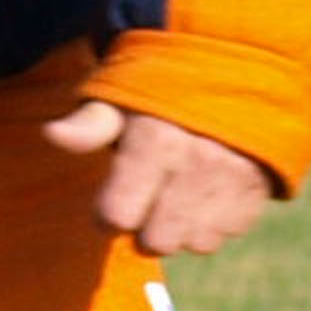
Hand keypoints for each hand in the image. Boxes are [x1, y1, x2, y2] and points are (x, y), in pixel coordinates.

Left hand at [43, 99, 275, 257]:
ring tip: (176, 196)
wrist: (237, 67)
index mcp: (156, 139)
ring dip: (179, 230)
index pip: (118, 218)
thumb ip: (89, 124)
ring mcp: (233, 177)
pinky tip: (205, 194)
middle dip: (143, 227)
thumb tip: (52, 135)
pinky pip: (225, 234)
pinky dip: (212, 223)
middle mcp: (197, 162)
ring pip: (193, 243)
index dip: (107, 214)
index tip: (111, 199)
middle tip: (146, 198)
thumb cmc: (163, 88)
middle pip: (157, 241)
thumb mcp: (120, 96)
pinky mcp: (258, 187)